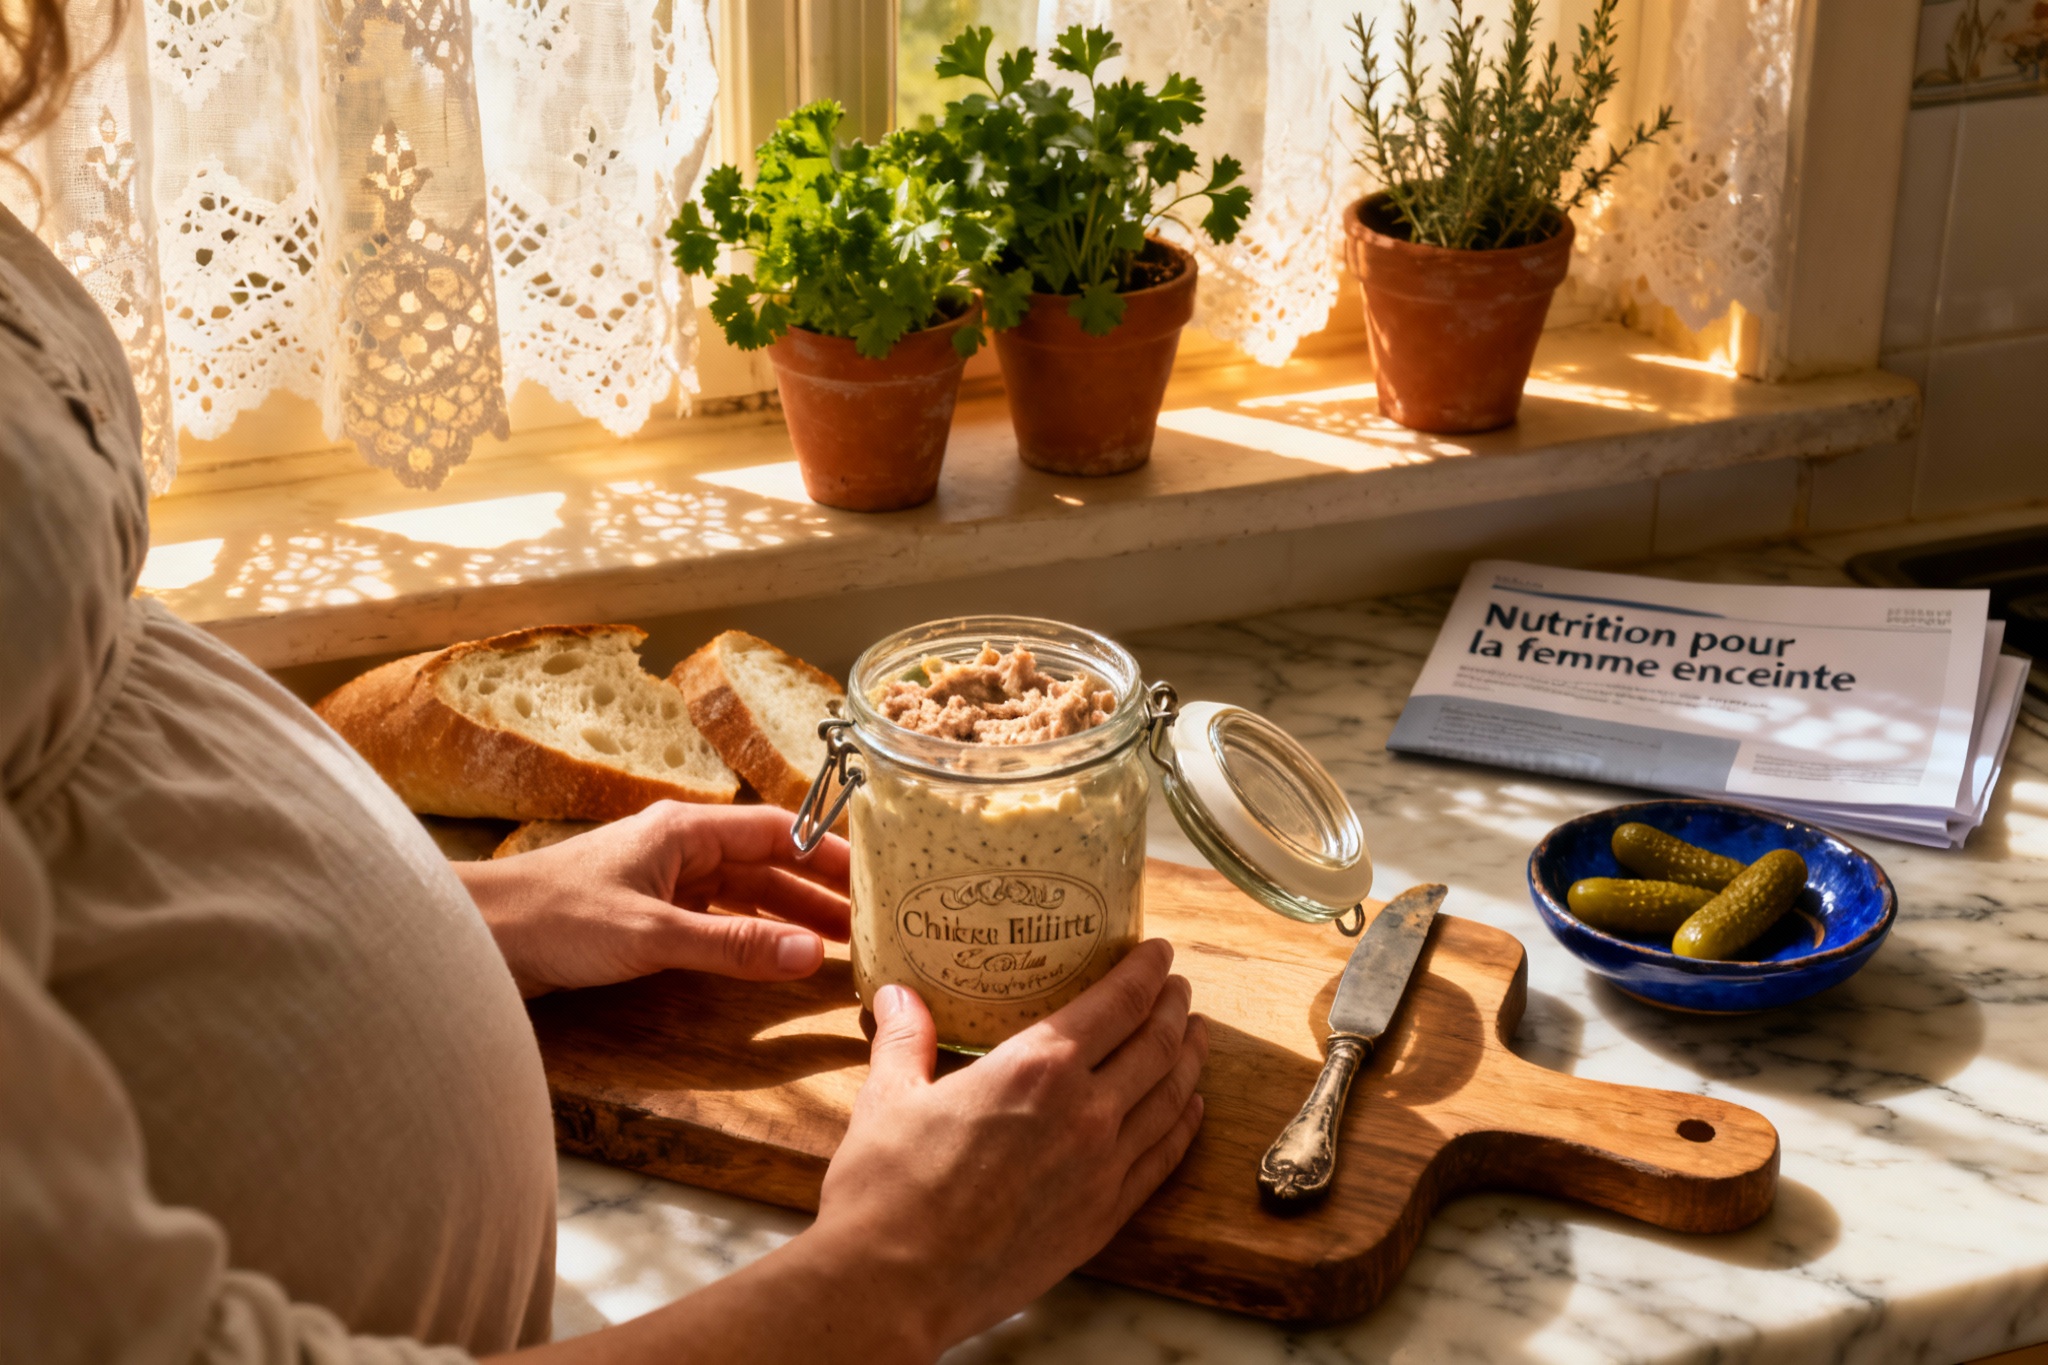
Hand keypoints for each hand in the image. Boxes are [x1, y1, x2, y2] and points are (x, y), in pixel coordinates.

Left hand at [455, 802, 849, 996]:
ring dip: (785, 918)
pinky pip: (712, 920)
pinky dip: (747, 937)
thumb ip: (733, 947)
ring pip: (741, 895)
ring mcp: (659, 882)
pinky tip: (771, 958)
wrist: (476, 939)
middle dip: (816, 893)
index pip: (777, 831)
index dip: (828, 854)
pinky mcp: (641, 915)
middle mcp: (677, 848)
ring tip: (834, 948)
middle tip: (867, 926)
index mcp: (684, 830)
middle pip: (765, 864)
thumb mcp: (652, 936)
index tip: (873, 880)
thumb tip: (810, 956)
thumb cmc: (553, 919)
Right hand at [805, 940, 1208, 1356]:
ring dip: (1190, 1059)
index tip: (1159, 952)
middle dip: (1175, 1007)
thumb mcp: (889, 1097)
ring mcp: (1102, 1168)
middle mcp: (1085, 1111)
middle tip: (1178, 987)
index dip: (1147, 971)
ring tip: (1197, 1036)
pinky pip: (1162, 1160)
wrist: (895, 1284)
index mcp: (1036, 1067)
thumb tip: (898, 997)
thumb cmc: (886, 1189)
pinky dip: (1185, 1126)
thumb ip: (906, 1040)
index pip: (1118, 1003)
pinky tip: (1191, 1109)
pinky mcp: (1104, 1218)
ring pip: (1171, 1098)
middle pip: (1156, 1045)